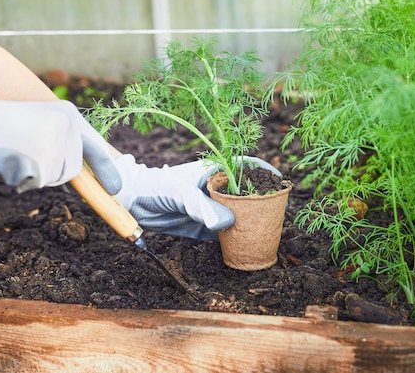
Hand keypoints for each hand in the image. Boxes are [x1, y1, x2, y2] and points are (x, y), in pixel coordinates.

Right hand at [0, 98, 120, 193]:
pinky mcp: (37, 164)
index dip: (107, 170)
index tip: (118, 190)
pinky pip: (33, 184)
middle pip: (70, 170)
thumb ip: (62, 144)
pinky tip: (5, 160)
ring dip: (33, 175)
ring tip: (14, 152)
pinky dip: (17, 179)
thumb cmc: (1, 124)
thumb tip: (74, 176)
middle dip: (51, 172)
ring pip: (52, 179)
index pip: (96, 148)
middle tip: (25, 152)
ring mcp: (52, 147)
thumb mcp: (39, 124)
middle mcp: (66, 130)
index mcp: (69, 116)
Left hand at [114, 155, 280, 240]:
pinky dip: (237, 240)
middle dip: (263, 202)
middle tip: (279, 214)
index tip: (281, 183)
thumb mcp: (180, 193)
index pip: (246, 167)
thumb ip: (202, 207)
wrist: (133, 203)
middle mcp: (216, 189)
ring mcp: (211, 208)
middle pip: (247, 194)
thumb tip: (227, 224)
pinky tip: (249, 246)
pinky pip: (225, 234)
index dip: (265, 173)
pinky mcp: (204, 227)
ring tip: (269, 232)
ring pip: (238, 215)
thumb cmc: (156, 187)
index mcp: (214, 172)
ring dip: (252, 223)